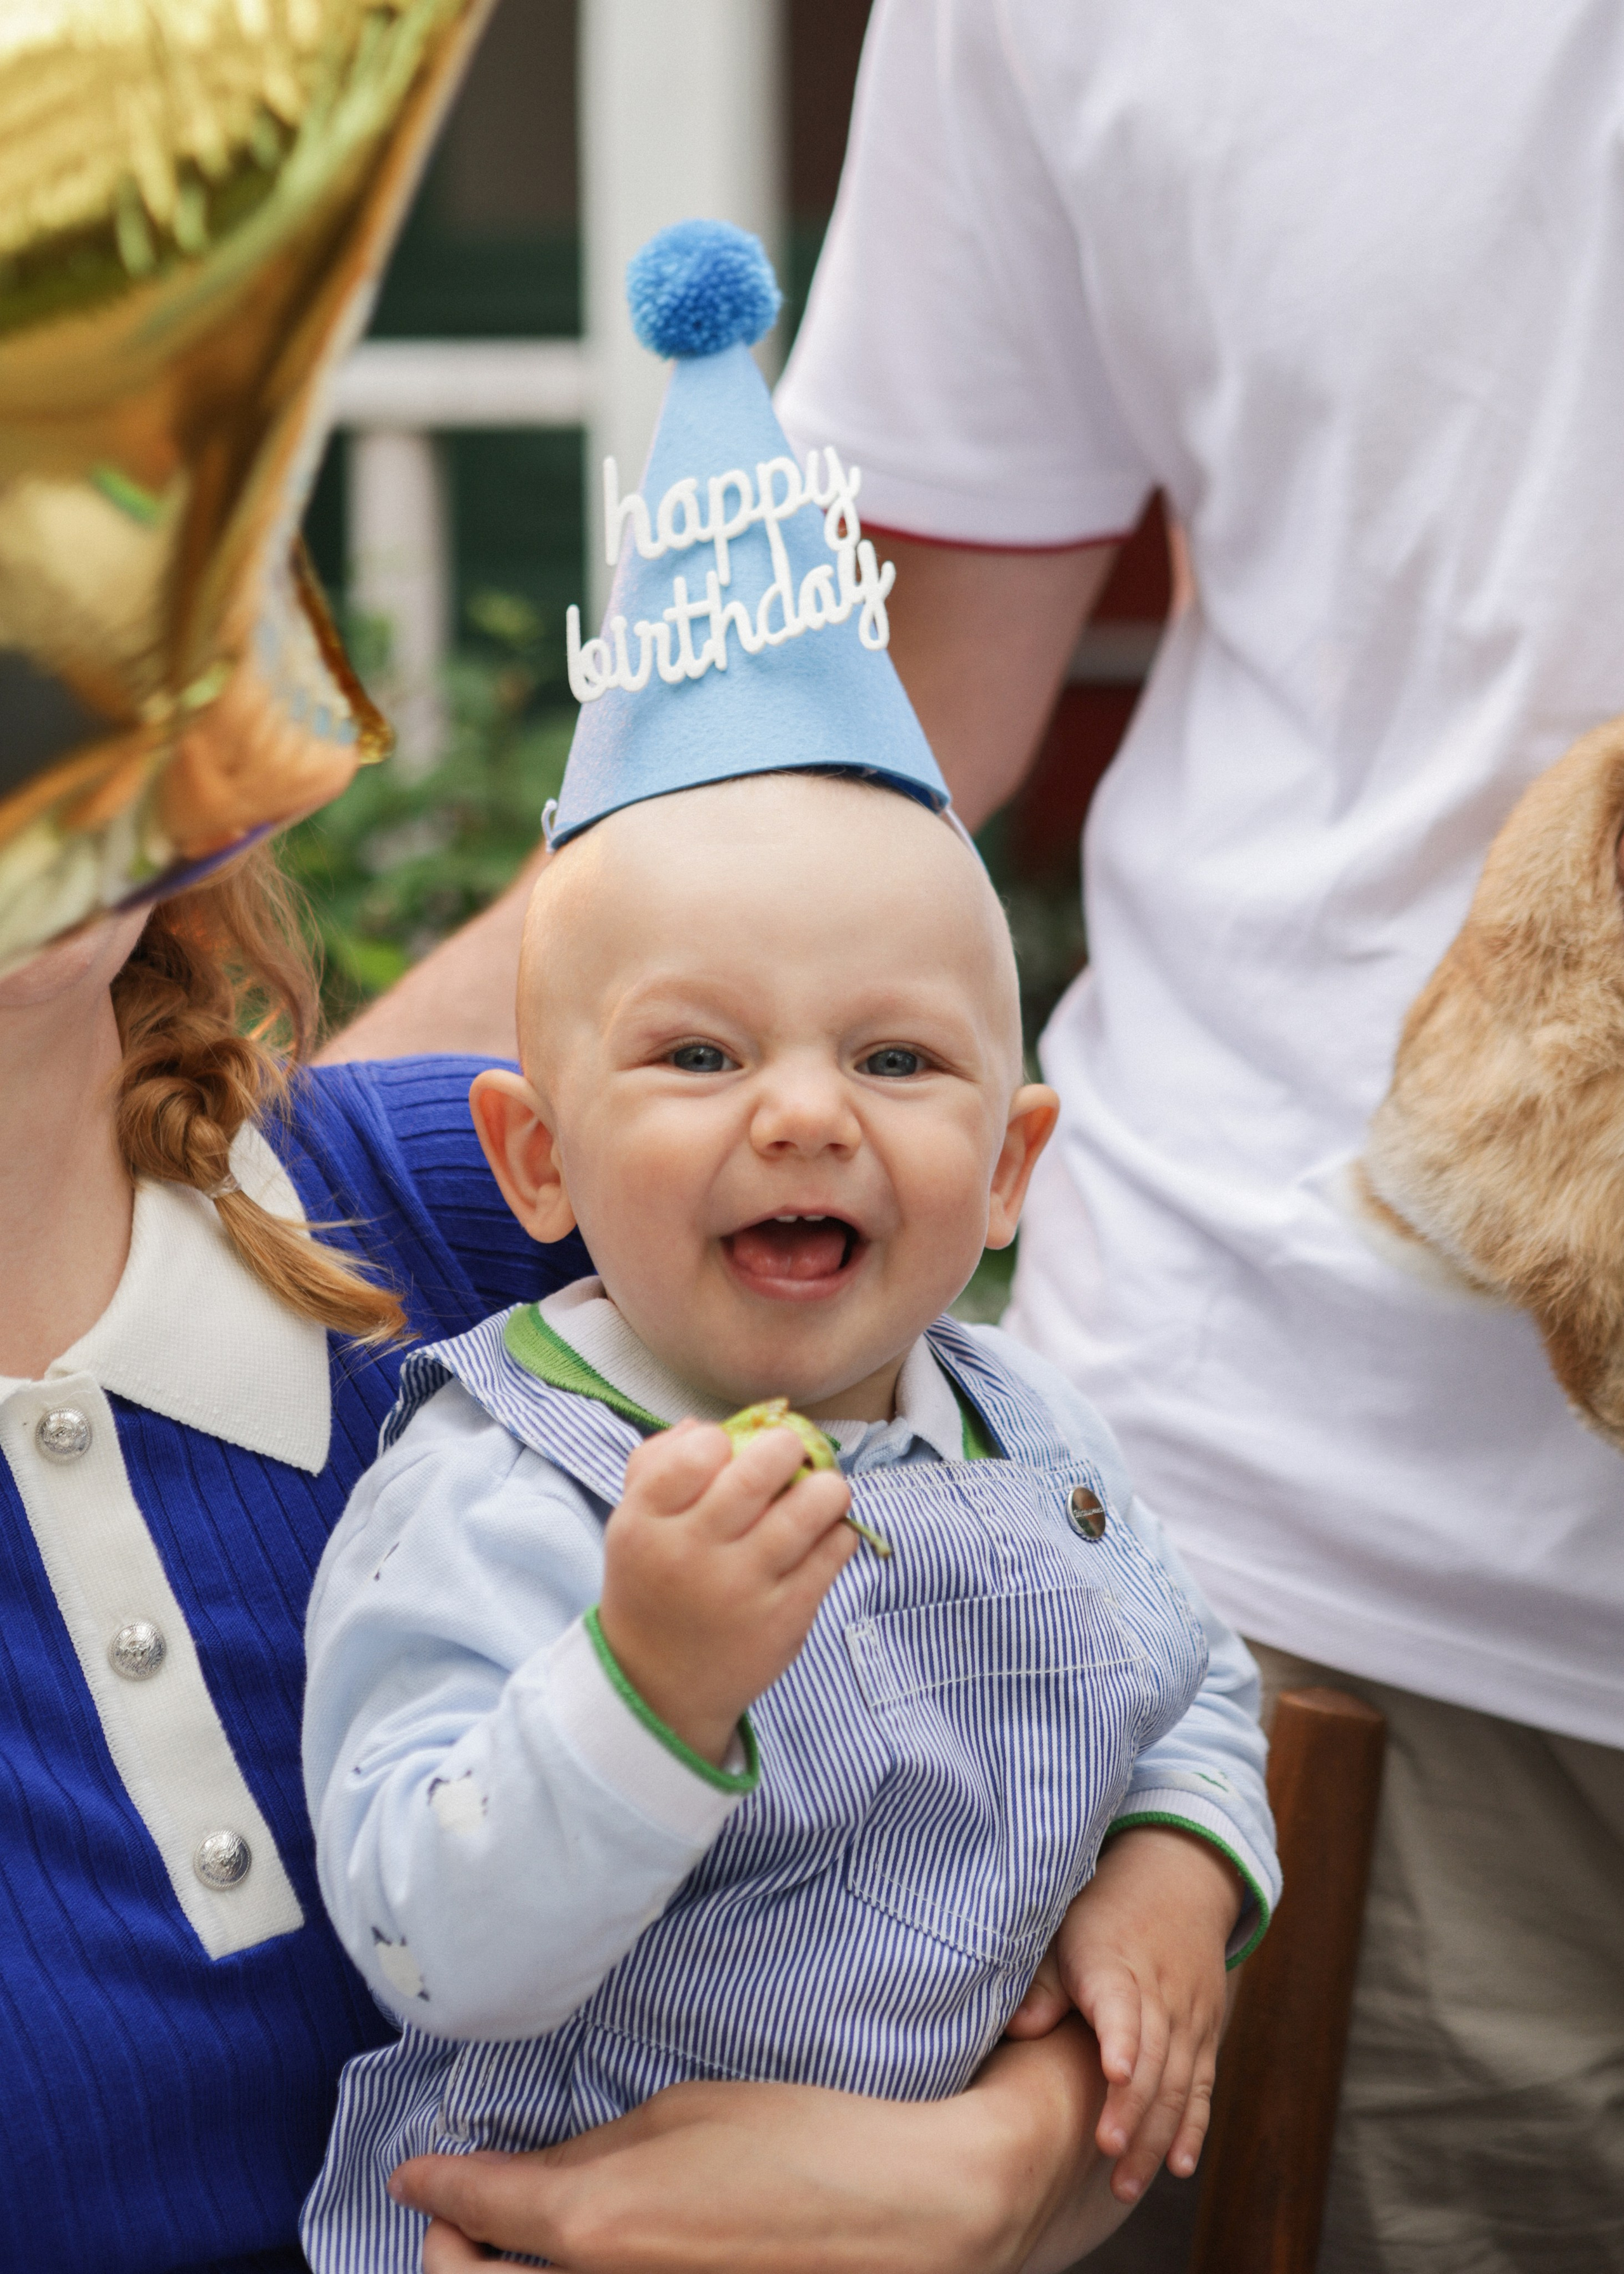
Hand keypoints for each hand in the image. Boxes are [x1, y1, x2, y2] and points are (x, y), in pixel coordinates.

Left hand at [391, 2016, 1130, 2273]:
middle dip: (445, 2248)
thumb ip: (596, 2148)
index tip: (415, 2172)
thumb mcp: (686, 2114)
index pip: (475, 2203)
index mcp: (594, 2223)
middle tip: (450, 2211)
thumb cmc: (806, 2149)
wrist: (912, 2220)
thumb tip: (539, 2165)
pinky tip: (576, 2261)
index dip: (436, 2182)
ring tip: (500, 2244)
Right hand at [597, 1419, 856, 1766]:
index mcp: (646, 1522)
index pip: (695, 1451)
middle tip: (789, 1454)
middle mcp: (692, 1553)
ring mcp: (742, 1588)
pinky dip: (837, 1530)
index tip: (727, 1453)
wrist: (659, 1685)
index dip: (720, 1440)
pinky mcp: (786, 1617)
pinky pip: (834, 1550)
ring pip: (810, 1506)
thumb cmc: (654, 1583)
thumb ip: (657, 1463)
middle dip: (788, 1446)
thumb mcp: (634, 1522)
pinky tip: (823, 1533)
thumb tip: (706, 1424)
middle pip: (760, 1470)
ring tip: (820, 1491)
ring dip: (826, 1487)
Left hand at [1004, 1827, 1241, 2203]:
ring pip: (1177, 2084)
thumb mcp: (1065, 1930)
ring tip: (1127, 2182)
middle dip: (1132, 2111)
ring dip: (1156, 2136)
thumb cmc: (1102, 1912)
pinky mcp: (1205, 2035)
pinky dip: (1192, 2127)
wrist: (1175, 1880)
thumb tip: (1020, 2027)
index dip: (1120, 2040)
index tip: (1114, 2074)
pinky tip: (1178, 2165)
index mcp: (1117, 1965)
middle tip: (1107, 2153)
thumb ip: (1045, 1984)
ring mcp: (1189, 2018)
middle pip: (1152, 2060)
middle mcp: (1160, 1995)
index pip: (1122, 2006)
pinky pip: (1201, 2087)